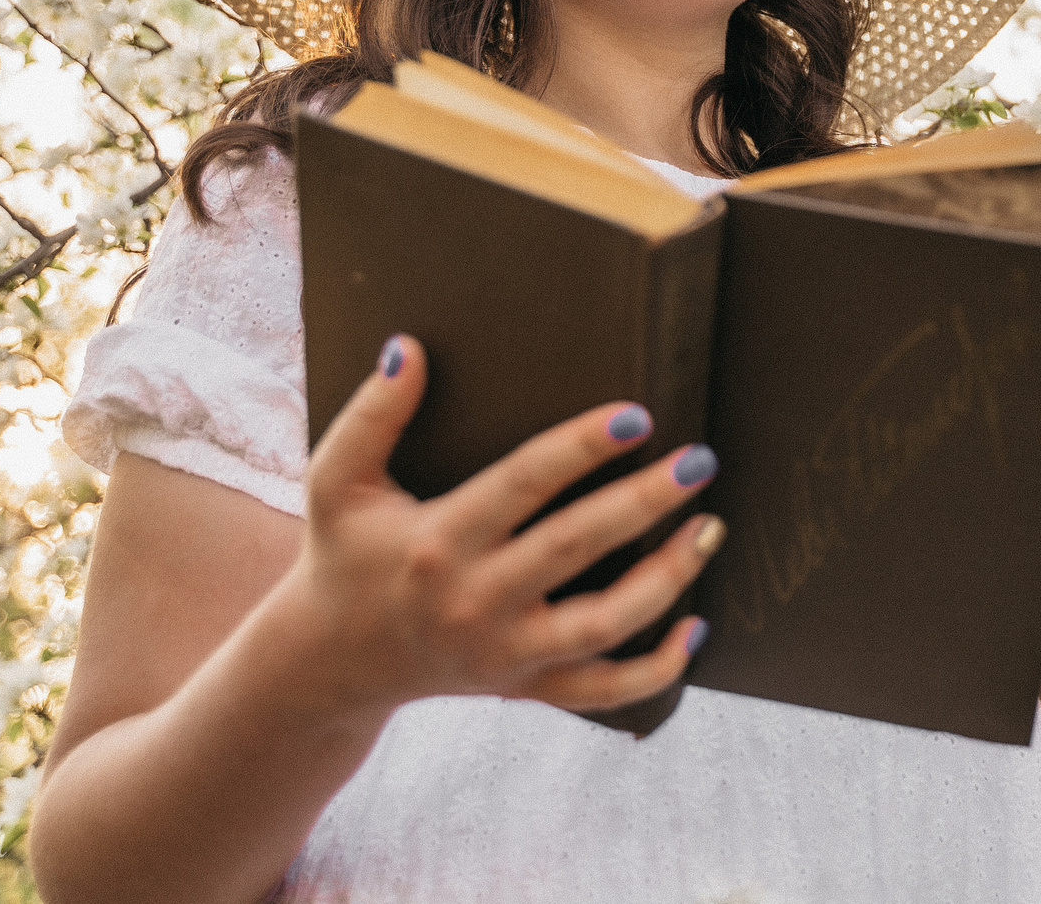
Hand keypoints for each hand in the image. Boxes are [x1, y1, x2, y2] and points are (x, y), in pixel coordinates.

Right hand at [275, 334, 722, 721]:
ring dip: (666, 579)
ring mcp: (505, 653)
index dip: (582, 447)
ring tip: (711, 528)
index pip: (524, 484)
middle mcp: (476, 601)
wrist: (328, 664)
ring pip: (603, 625)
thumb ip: (371, 416)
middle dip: (645, 502)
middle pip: (576, 548)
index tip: (638, 416)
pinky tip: (697, 629)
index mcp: (438, 542)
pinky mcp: (524, 687)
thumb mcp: (336, 482)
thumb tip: (409, 348)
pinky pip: (601, 692)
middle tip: (700, 460)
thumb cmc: (343, 555)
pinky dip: (655, 671)